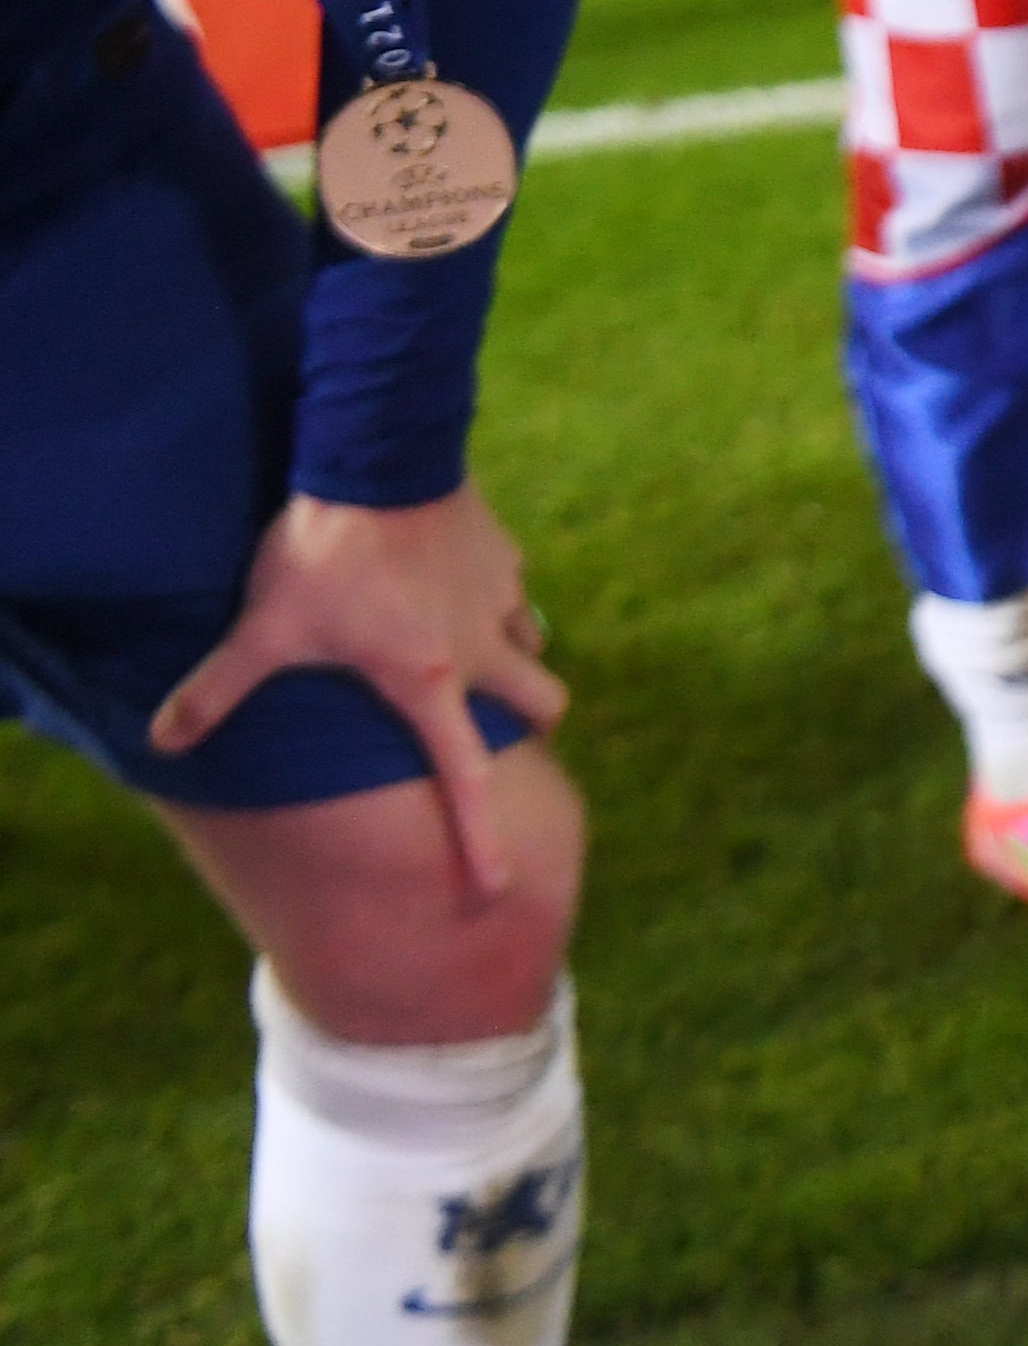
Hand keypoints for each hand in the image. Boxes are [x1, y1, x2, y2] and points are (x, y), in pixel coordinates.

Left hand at [153, 486, 568, 892]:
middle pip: (546, 704)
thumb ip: (218, 688)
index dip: (480, 838)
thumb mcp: (264, 628)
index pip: (465, 777)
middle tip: (499, 720)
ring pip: (534, 643)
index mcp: (427, 683)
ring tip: (465, 643)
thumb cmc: (327, 557)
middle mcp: (481, 650)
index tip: (497, 886)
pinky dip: (491, 597)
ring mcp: (503, 598)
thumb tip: (163, 743)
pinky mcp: (506, 552)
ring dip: (512, 653)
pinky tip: (451, 578)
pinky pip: (512, 589)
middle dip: (533, 722)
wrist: (381, 460)